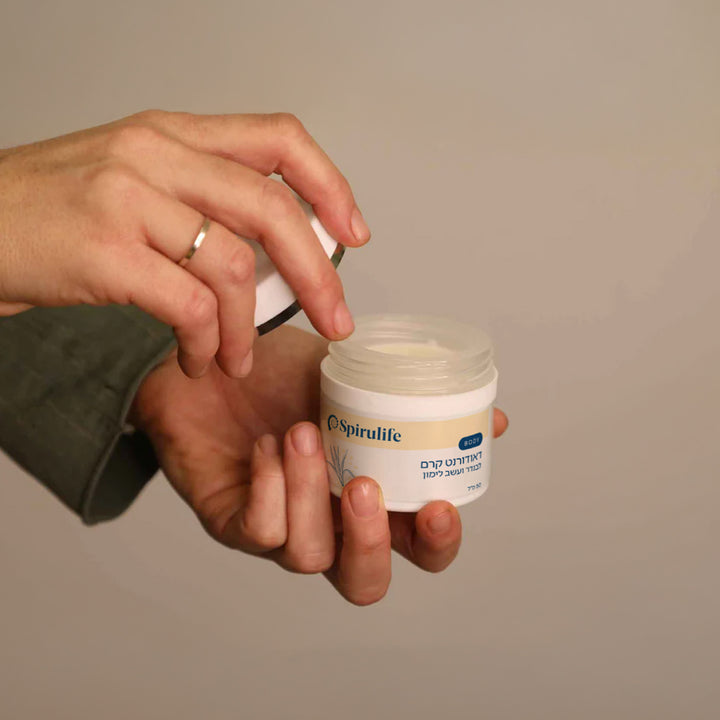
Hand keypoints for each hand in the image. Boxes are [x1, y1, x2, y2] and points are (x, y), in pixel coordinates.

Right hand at [0, 111, 368, 376]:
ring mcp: (127, 197)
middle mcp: (155, 153)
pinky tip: (198, 359)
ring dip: (247, 327)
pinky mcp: (104, 249)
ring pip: (232, 264)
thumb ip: (200, 196)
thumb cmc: (52, 210)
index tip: (353, 234)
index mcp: (172, 133)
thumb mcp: (132, 177)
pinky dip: (206, 342)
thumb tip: (273, 247)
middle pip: (272, 207)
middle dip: (317, 273)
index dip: (329, 185)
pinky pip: (189, 305)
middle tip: (334, 319)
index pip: (278, 138)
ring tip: (236, 357)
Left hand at [131, 326, 509, 604]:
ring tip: (303, 432)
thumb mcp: (354, 377)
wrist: (212, 361)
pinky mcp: (232, 523)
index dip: (437, 543)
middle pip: (364, 582)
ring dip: (311, 492)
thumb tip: (494, 420)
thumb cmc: (281, 373)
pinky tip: (267, 445)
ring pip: (308, 555)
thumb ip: (415, 399)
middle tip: (365, 489)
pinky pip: (259, 531)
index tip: (440, 504)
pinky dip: (269, 487)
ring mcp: (280, 528)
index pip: (416, 546)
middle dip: (372, 546)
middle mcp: (328, 523)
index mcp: (369, 494)